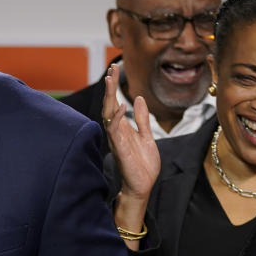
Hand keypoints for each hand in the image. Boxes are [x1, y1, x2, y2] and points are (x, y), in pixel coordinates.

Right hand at [102, 64, 159, 201]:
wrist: (143, 186)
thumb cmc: (143, 165)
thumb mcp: (147, 136)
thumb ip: (142, 118)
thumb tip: (139, 98)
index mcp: (123, 127)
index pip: (115, 103)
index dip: (114, 87)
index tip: (114, 70)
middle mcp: (117, 131)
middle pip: (109, 105)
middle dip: (110, 87)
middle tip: (111, 69)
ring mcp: (116, 139)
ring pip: (108, 114)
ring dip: (110, 97)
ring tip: (111, 80)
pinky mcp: (119, 148)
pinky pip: (114, 130)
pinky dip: (117, 117)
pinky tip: (121, 106)